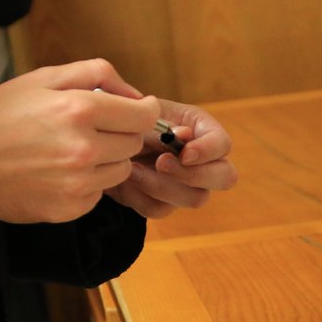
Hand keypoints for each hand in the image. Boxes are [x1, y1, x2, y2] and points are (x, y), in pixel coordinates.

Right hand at [0, 59, 160, 225]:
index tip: (141, 111)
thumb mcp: (41, 79)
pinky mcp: (71, 208)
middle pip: (133, 144)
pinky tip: (58, 174)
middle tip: (90, 130)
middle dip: (119, 134)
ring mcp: (78, 183)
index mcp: (79, 110)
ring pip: (120, 171)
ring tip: (70, 152)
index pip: (142, 116)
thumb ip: (94, 74)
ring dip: (105, 161)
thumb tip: (134, 93)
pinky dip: (87, 184)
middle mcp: (84, 149)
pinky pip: (99, 194)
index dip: (145, 112)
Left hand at [104, 98, 237, 218]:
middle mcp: (203, 160)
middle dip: (193, 174)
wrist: (98, 139)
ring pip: (195, 198)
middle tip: (161, 164)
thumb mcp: (141, 112)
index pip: (223, 144)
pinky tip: (126, 179)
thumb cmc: (123, 118)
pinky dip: (140, 196)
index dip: (208, 151)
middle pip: (224, 177)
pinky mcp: (165, 203)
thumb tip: (184, 134)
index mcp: (202, 130)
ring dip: (162, 186)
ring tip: (133, 169)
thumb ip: (163, 121)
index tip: (184, 152)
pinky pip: (161, 209)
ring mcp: (187, 185)